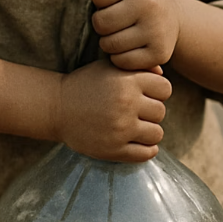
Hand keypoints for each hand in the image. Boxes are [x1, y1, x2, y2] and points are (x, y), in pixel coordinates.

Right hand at [54, 59, 170, 161]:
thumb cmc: (86, 84)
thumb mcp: (110, 68)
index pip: (165, 89)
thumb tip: (161, 76)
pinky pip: (146, 153)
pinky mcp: (114, 150)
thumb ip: (138, 68)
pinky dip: (145, 149)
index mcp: (127, 81)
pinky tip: (135, 141)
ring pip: (157, 134)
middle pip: (161, 112)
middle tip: (136, 112)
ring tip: (135, 126)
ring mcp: (121, 129)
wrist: (57, 107)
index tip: (145, 94)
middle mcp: (126, 104)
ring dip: (148, 131)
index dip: (157, 91)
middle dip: (151, 112)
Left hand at [78, 0, 180, 70]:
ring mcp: (157, 30)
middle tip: (114, 18)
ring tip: (120, 31)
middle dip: (101, 22)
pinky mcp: (160, 53)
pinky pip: (121, 61)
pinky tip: (129, 45)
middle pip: (100, 22)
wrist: (170, 16)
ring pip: (109, 44)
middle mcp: (150, 2)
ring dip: (108, 41)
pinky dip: (119, 56)